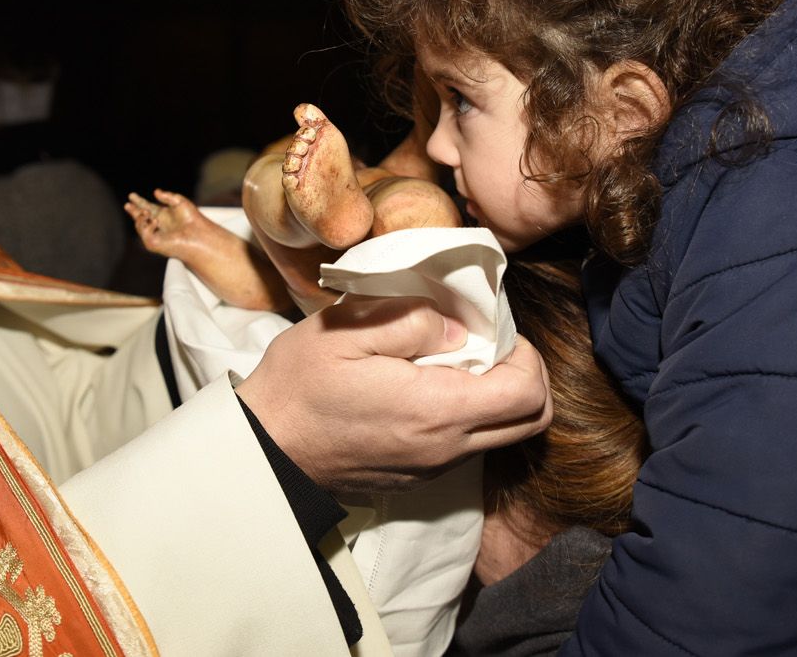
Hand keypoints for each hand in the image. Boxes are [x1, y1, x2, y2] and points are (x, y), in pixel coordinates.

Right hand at [236, 295, 551, 494]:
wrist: (266, 450)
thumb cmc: (298, 385)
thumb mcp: (345, 331)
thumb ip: (410, 320)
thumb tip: (458, 325)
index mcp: (436, 409)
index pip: (528, 391)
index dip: (526, 354)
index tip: (493, 328)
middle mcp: (446, 447)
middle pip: (531, 421)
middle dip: (526, 376)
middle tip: (489, 344)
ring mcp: (433, 467)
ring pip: (502, 435)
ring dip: (497, 396)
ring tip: (454, 362)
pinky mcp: (418, 476)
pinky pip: (467, 446)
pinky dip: (468, 415)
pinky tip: (428, 386)